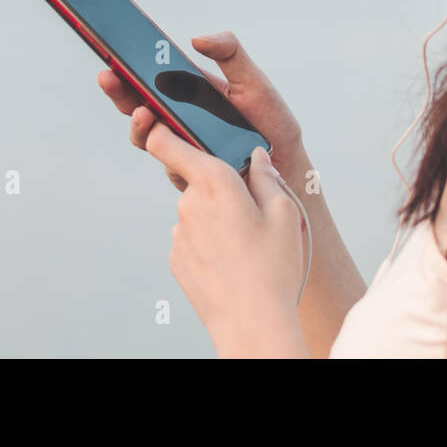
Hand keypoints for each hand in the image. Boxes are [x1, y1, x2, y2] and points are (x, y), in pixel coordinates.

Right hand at [97, 31, 303, 188]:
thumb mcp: (253, 83)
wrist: (289, 171)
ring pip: (148, 136)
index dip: (130, 66)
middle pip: (139, 105)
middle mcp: (180, 121)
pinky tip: (167, 142)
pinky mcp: (189, 174)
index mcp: (191, 94)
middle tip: (108, 76)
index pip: (153, 79)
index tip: (113, 51)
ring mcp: (182, 148)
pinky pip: (169, 164)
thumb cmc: (271, 125)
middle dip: (120, 91)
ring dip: (139, 123)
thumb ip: (231, 55)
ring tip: (142, 111)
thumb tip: (197, 38)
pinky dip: (164, 153)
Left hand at [145, 127, 307, 356]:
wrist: (252, 323)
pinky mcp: (176, 259)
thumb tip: (257, 157)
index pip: (168, 144)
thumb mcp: (284, 213)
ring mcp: (178, 234)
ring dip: (215, 218)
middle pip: (197, 180)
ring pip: (197, 211)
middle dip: (219, 188)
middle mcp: (188, 204)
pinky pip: (192, 238)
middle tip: (252, 212)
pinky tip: (232, 262)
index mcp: (214, 183)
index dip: (162, 130)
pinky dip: (209, 242)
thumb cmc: (274, 266)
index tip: (163, 123)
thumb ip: (266, 177)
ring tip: (247, 246)